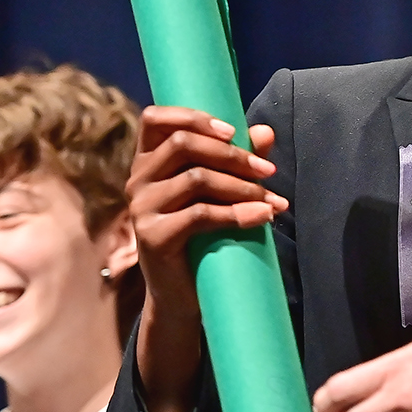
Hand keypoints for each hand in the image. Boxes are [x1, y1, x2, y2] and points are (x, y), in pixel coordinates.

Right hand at [129, 106, 287, 411]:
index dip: (193, 116)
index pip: (155, 119)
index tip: (234, 131)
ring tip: (272, 201)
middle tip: (269, 171)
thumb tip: (265, 132)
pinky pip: (198, 215)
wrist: (185, 294)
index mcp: (149, 161)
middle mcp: (138, 180)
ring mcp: (141, 209)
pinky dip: (236, 214)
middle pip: (183, 145)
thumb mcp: (223, 192)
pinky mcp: (152, 238)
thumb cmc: (205, 236)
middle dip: (233, 154)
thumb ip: (239, 160)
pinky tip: (262, 218)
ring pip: (196, 178)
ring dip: (242, 187)